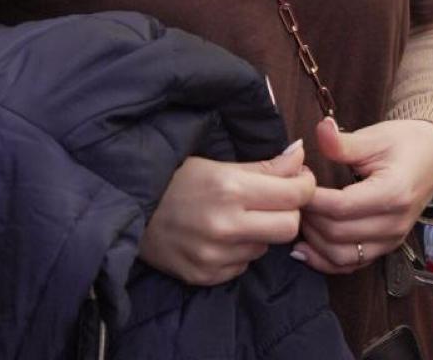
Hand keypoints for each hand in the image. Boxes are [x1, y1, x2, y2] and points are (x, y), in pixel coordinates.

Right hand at [139, 140, 315, 285]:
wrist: (128, 212)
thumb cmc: (173, 178)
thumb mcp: (217, 161)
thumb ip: (264, 165)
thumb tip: (300, 155)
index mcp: (230, 188)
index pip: (294, 195)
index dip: (303, 185)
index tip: (299, 179)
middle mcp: (225, 226)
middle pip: (289, 227)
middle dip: (288, 211)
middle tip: (275, 199)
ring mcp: (215, 257)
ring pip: (266, 246)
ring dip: (262, 231)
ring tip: (238, 215)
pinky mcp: (206, 277)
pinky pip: (243, 265)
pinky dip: (240, 250)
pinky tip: (221, 235)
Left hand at [295, 116, 432, 274]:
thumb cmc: (404, 143)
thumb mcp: (375, 136)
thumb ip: (344, 142)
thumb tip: (320, 129)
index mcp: (392, 194)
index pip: (341, 207)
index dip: (311, 199)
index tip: (294, 182)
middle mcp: (393, 224)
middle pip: (338, 234)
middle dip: (308, 218)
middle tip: (291, 198)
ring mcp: (391, 241)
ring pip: (342, 257)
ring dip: (313, 242)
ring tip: (297, 218)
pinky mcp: (385, 248)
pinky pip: (351, 265)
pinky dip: (325, 260)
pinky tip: (305, 247)